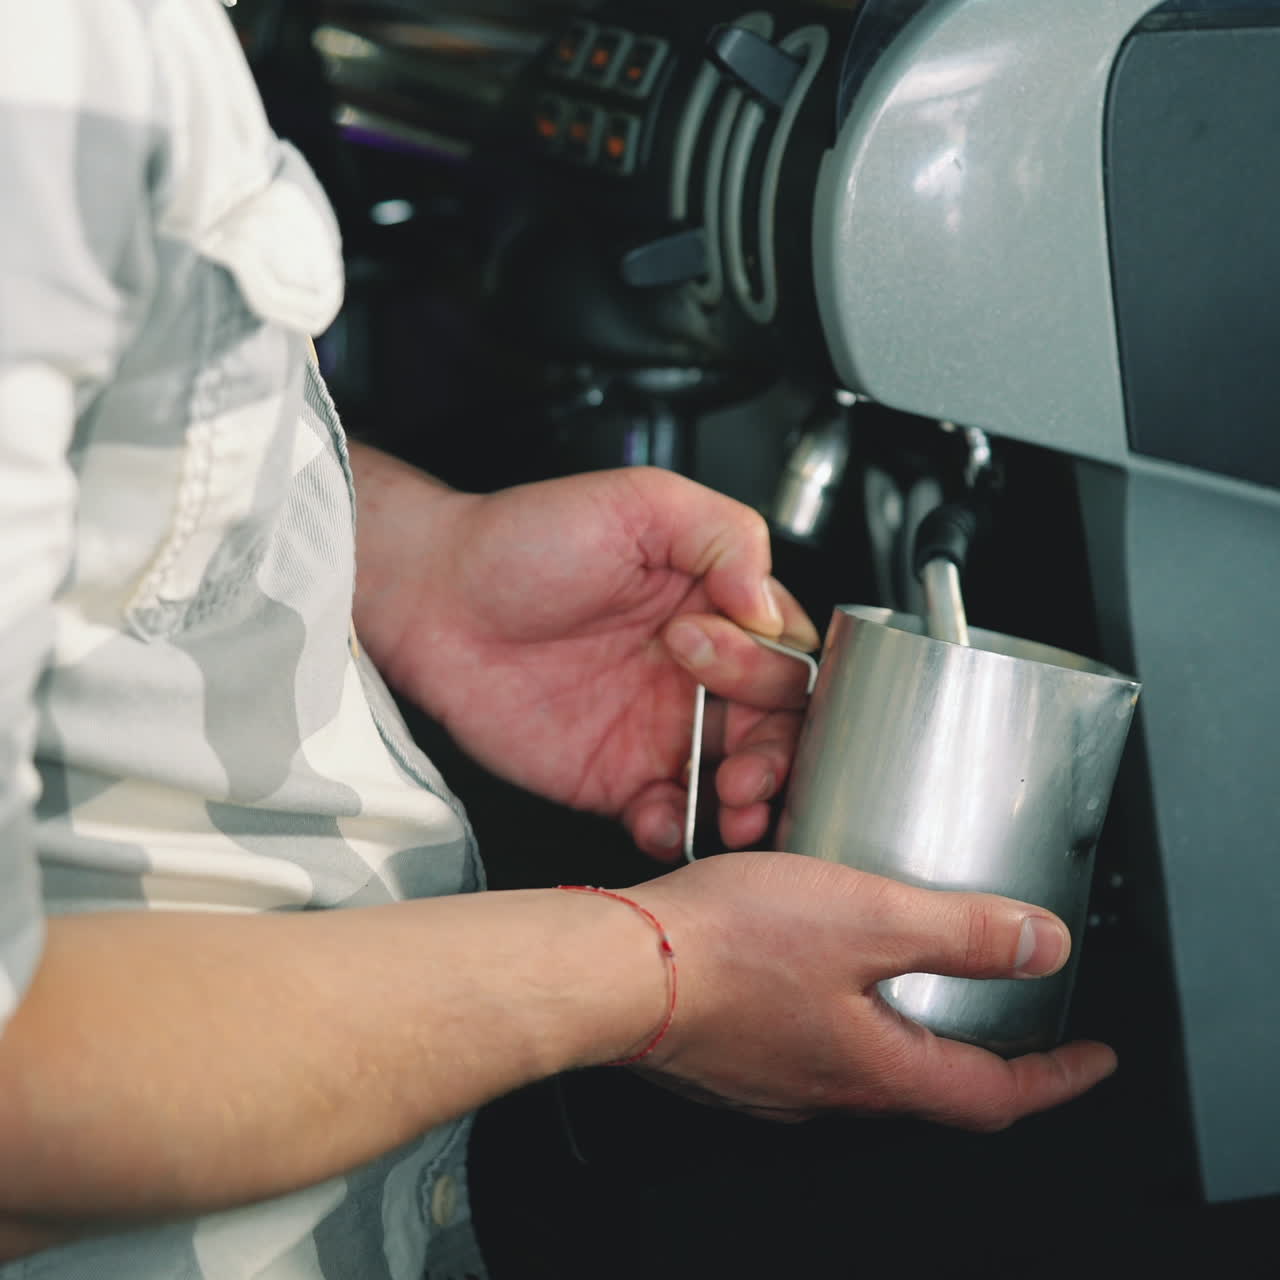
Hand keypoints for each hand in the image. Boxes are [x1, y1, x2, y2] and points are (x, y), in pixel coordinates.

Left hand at [360, 461, 818, 858]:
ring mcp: (660, 730)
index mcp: (715, 608)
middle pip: (777, 727)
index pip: (785, 653)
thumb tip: (768, 606)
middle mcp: (697, 674)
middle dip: (778, 752)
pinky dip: (681, 828)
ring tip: (733, 805)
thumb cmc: (527, 538)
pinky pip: (670, 816)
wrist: (434, 596)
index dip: (770, 669)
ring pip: (738, 780)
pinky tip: (664, 817)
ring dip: (751, 803)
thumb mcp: (640, 502)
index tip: (709, 653)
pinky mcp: (615, 778)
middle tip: (744, 761)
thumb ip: (725, 536)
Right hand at [627, 853, 1117, 1128]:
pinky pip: (811, 1043)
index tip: (1092, 1059)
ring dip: (907, 1031)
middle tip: (1007, 1016)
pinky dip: (843, 1013)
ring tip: (913, 980)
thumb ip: (960, 932)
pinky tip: (817, 967)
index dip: (1058, 1077)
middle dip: (982, 1055)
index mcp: (878, 1069)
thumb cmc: (726, 947)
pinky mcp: (735, 1055)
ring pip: (868, 1065)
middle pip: (934, 1087)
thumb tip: (1043, 945)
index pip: (997, 1094)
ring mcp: (778, 1079)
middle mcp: (830, 1089)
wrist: (616, 968)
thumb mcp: (866, 917)